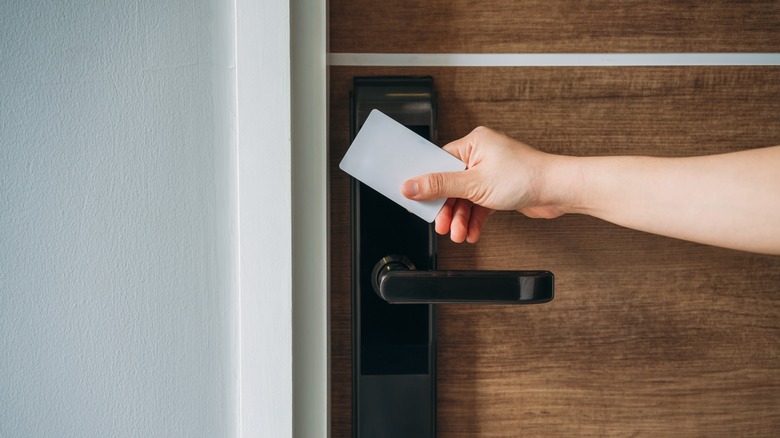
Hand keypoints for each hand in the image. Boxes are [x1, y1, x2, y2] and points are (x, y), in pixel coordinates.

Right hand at [401, 127, 565, 242]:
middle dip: (448, 209)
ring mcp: (491, 172)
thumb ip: (440, 186)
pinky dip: (475, 219)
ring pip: (466, 198)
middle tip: (442, 226)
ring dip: (461, 218)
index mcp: (473, 143)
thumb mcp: (474, 183)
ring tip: (459, 234)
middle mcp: (481, 155)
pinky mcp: (499, 188)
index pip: (439, 163)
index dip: (427, 184)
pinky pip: (480, 204)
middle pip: (451, 184)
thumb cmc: (525, 177)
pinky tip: (472, 232)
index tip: (417, 200)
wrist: (558, 190)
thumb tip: (411, 186)